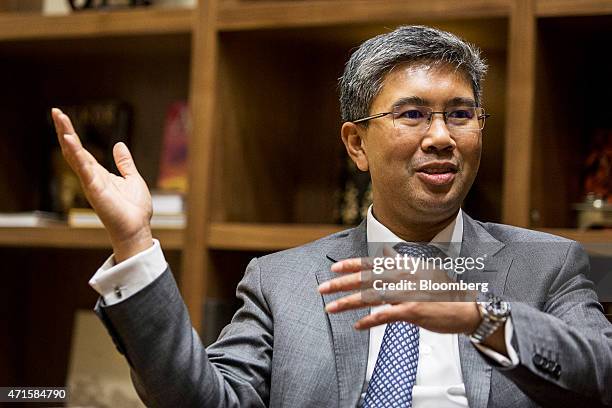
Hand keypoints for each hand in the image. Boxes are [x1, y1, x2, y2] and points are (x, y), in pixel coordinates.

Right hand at [51, 108, 152, 261]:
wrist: (137, 228)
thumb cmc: (134, 209)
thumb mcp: (132, 179)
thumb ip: (124, 163)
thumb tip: (119, 145)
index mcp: (99, 174)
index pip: (81, 151)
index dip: (72, 134)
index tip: (62, 117)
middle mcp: (91, 177)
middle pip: (73, 150)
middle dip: (64, 130)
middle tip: (55, 112)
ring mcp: (91, 183)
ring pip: (74, 156)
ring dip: (67, 137)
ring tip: (59, 119)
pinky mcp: (94, 189)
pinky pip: (83, 168)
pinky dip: (76, 154)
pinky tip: (69, 140)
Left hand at [317, 245, 480, 333]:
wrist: (467, 309)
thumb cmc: (445, 293)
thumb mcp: (423, 271)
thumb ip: (402, 263)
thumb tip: (386, 254)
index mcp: (405, 267)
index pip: (373, 263)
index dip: (351, 265)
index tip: (334, 268)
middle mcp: (404, 277)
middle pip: (366, 279)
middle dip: (341, 284)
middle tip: (323, 289)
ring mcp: (408, 293)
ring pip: (371, 297)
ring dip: (348, 303)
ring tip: (331, 308)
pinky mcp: (412, 311)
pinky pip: (385, 316)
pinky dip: (369, 321)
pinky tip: (358, 325)